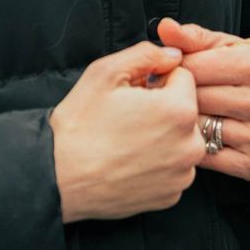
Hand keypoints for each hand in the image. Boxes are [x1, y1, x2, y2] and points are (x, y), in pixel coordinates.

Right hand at [49, 42, 205, 222]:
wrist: (59, 177)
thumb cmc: (80, 124)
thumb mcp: (106, 72)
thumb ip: (146, 54)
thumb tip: (173, 55)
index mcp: (179, 110)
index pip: (183, 77)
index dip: (156, 80)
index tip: (133, 94)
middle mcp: (190, 145)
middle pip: (185, 110)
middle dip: (162, 108)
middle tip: (127, 118)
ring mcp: (182, 174)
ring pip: (180, 140)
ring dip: (163, 136)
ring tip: (126, 141)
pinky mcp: (171, 195)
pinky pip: (173, 168)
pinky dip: (157, 163)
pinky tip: (130, 162)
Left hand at [157, 18, 249, 180]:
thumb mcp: (233, 46)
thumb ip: (196, 37)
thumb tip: (164, 28)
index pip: (193, 67)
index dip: (175, 69)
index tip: (172, 72)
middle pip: (194, 99)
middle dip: (178, 95)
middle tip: (172, 94)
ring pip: (199, 129)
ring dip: (187, 121)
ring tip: (185, 112)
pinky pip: (207, 157)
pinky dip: (198, 146)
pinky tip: (201, 133)